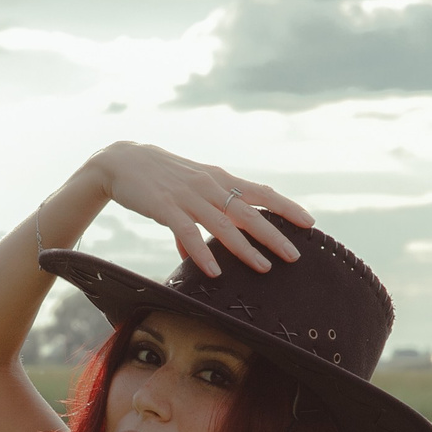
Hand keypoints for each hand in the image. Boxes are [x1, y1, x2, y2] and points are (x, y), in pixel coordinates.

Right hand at [81, 141, 314, 276]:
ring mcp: (188, 196)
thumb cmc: (158, 179)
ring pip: (223, 224)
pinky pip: (187, 233)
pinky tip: (213, 271)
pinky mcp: (165, 207)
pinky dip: (201, 252)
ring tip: (264, 268)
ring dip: (244, 248)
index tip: (309, 223)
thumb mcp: (187, 192)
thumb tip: (194, 255)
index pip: (260, 192)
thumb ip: (198, 219)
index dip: (286, 207)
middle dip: (274, 234)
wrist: (121, 160)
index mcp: (219, 180)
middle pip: (249, 212)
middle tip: (294, 255)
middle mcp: (209, 186)